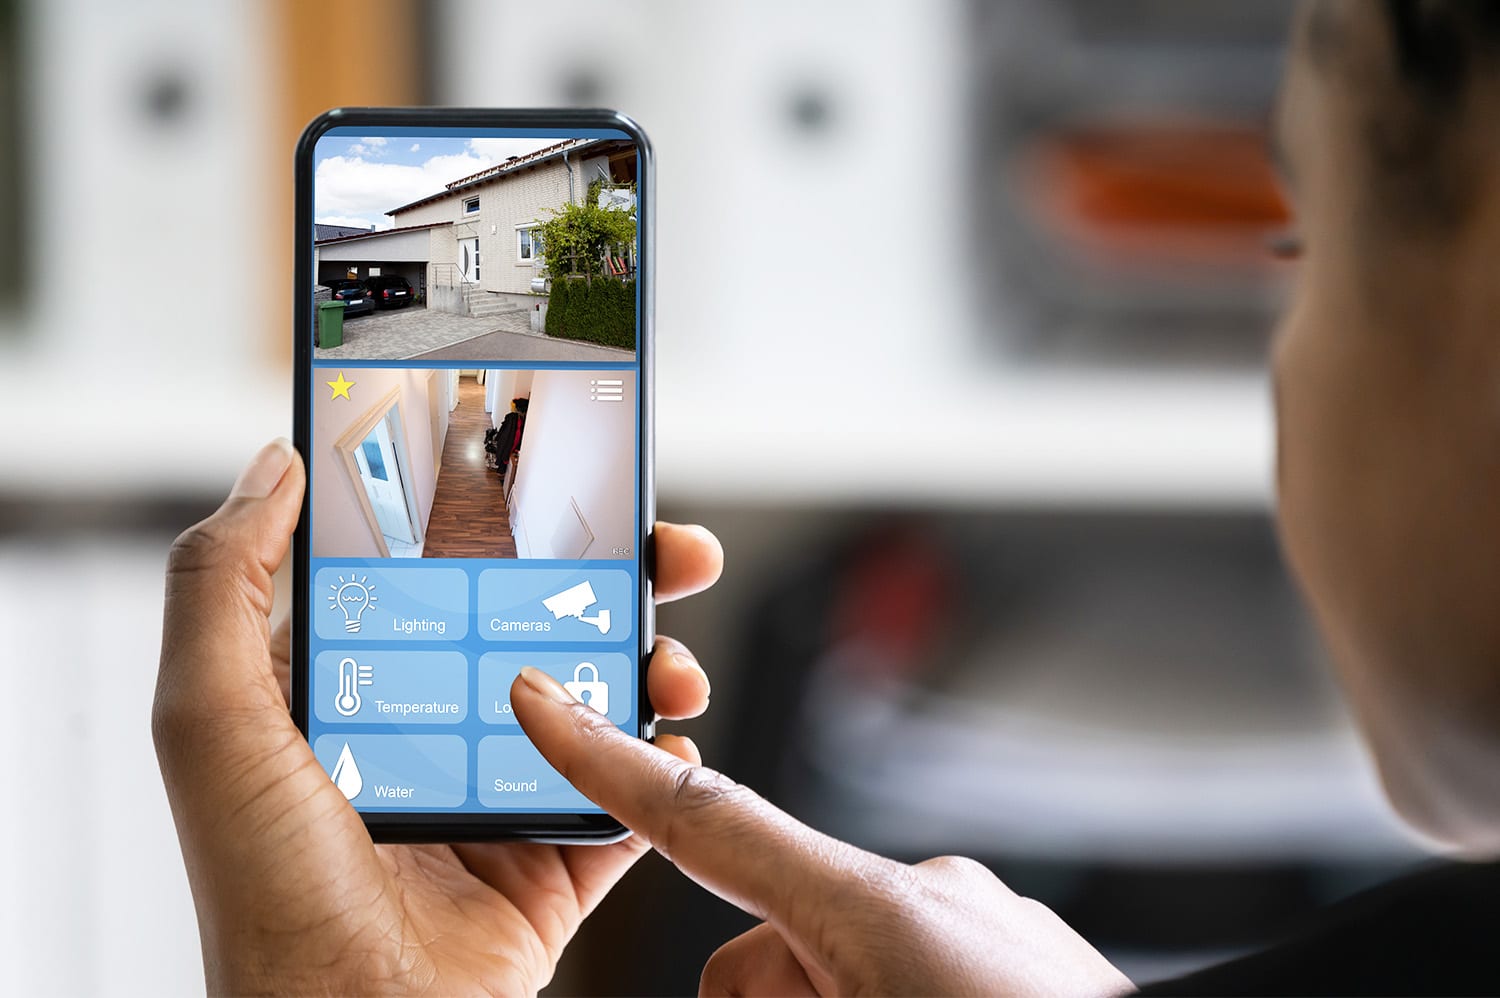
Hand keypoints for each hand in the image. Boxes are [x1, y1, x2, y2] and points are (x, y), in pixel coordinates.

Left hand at [153, 438, 722, 993]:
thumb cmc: (263, 895)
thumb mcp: (210, 721)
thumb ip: (224, 583)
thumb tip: (275, 464)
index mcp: (354, 690)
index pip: (439, 576)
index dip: (501, 521)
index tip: (555, 478)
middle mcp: (430, 733)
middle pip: (538, 625)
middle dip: (613, 580)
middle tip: (667, 548)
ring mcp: (497, 795)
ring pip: (595, 699)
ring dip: (651, 664)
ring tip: (674, 663)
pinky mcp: (551, 861)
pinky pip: (626, 798)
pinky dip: (662, 763)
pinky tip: (675, 736)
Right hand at [512, 671, 1134, 996]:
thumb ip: (780, 979)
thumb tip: (745, 972)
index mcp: (882, 913)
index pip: (712, 821)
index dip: (609, 762)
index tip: (540, 699)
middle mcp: (930, 898)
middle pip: (759, 952)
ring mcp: (979, 925)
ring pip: (828, 968)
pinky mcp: (1018, 955)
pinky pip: (903, 972)